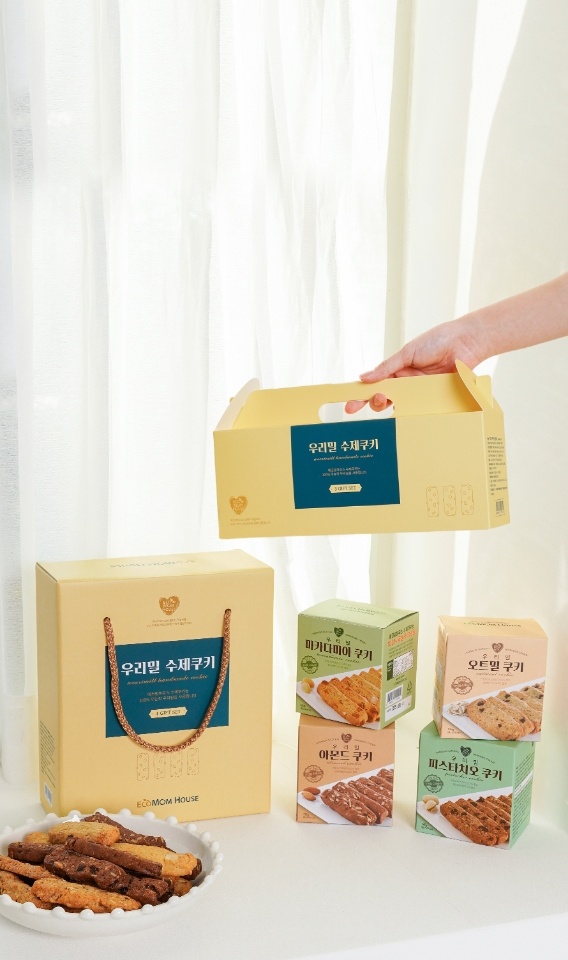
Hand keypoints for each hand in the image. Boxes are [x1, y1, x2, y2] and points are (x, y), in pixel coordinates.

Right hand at [345, 318, 484, 413]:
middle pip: (386, 398)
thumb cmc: (437, 341)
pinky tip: (405, 411)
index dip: (362, 395)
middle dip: (376, 402)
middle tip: (377, 399)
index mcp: (397, 370)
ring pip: (401, 405)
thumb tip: (364, 377)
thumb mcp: (407, 352)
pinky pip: (422, 407)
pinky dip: (413, 410)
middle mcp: (407, 382)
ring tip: (387, 400)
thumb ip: (386, 367)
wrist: (465, 342)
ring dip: (392, 406)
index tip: (350, 406)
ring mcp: (420, 391)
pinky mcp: (435, 397)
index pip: (376, 385)